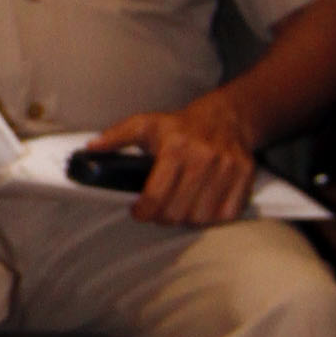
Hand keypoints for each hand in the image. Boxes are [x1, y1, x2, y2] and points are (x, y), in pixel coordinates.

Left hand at [86, 100, 254, 226]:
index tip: (138, 212)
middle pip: (178, 211)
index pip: (156, 195)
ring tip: (177, 210)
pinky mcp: (245, 176)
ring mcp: (227, 168)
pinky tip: (200, 207)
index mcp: (175, 147)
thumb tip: (90, 149)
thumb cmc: (180, 125)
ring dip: (187, 220)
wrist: (226, 117)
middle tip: (157, 212)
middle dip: (162, 217)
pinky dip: (212, 218)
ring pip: (202, 217)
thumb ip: (115, 137)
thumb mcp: (144, 124)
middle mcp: (203, 158)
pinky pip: (227, 214)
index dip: (144, 211)